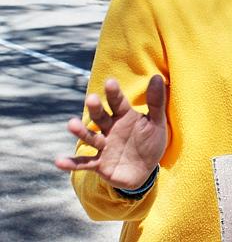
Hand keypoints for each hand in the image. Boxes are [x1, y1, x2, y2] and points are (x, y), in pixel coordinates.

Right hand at [55, 75, 166, 189]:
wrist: (146, 170)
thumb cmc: (150, 141)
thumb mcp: (157, 122)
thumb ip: (156, 102)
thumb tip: (157, 77)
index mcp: (124, 116)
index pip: (118, 102)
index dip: (114, 93)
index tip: (110, 82)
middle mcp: (110, 128)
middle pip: (101, 116)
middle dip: (96, 108)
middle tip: (92, 99)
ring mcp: (103, 146)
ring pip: (90, 137)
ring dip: (81, 131)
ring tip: (71, 124)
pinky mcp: (99, 164)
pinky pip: (84, 163)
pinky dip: (72, 163)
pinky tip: (59, 161)